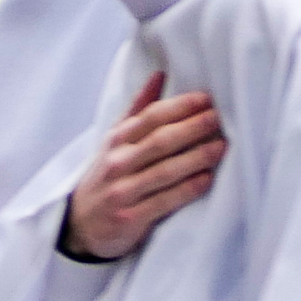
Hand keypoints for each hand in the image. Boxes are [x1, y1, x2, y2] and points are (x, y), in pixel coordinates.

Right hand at [63, 73, 225, 262]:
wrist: (79, 225)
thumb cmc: (107, 176)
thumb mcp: (114, 141)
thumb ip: (137, 110)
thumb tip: (159, 75)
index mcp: (116, 141)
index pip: (150, 117)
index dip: (179, 107)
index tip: (206, 98)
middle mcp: (118, 163)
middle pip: (160, 141)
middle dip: (192, 127)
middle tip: (219, 118)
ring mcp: (123, 191)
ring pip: (164, 170)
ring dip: (196, 157)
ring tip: (221, 146)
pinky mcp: (130, 218)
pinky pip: (164, 201)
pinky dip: (187, 189)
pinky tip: (207, 179)